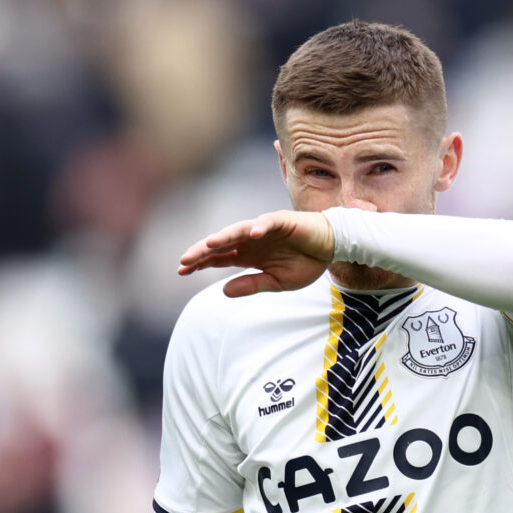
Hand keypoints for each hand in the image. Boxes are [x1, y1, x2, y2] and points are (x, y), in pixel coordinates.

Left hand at [178, 209, 337, 296]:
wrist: (331, 248)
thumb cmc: (304, 263)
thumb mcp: (276, 283)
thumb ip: (251, 285)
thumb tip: (223, 291)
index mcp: (248, 255)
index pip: (218, 257)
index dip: (200, 263)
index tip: (182, 272)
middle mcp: (251, 240)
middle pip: (221, 244)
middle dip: (202, 252)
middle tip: (184, 261)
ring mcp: (264, 229)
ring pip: (238, 231)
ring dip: (224, 237)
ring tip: (209, 245)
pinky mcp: (282, 221)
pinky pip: (268, 222)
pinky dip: (260, 227)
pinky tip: (251, 234)